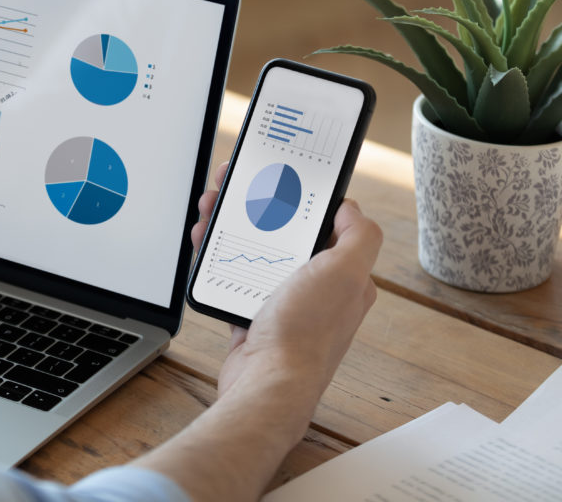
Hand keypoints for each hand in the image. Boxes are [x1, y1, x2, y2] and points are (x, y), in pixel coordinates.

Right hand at [137, 165, 380, 500]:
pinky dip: (216, 256)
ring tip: (211, 210)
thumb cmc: (304, 335)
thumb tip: (352, 208)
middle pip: (282, 232)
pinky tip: (204, 244)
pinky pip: (232, 276)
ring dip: (230, 225)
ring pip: (254, 250)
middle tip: (232, 188)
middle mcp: (316, 289)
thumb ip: (359, 236)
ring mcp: (282, 303)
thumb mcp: (345, 273)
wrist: (266, 384)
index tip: (275, 178)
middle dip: (255, 207)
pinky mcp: (253, 316)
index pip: (323, 222)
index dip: (297, 196)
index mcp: (343, 275)